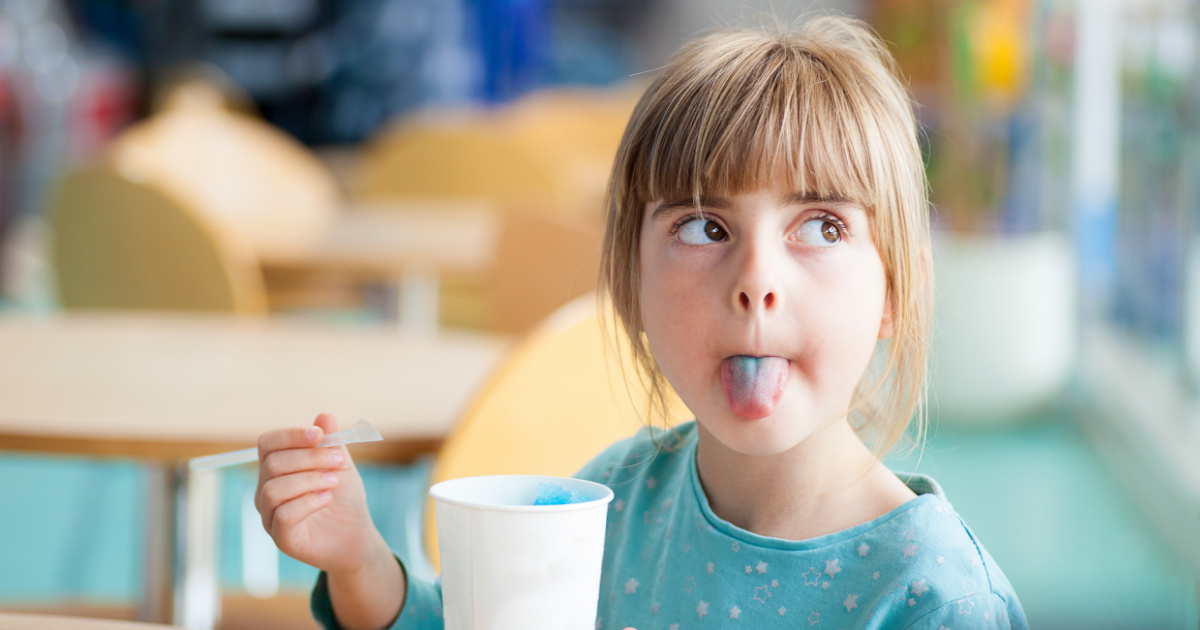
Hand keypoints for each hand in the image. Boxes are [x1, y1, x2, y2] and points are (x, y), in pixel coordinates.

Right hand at [255, 413, 383, 573]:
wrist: (356, 535)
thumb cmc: (344, 498)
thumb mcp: (340, 465)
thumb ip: (331, 442)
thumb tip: (325, 415)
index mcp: (276, 469)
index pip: (267, 443)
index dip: (291, 435)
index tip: (319, 434)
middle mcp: (266, 490)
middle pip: (273, 463)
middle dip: (310, 458)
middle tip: (338, 462)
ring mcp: (270, 516)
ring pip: (274, 489)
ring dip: (310, 480)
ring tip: (333, 482)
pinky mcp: (281, 538)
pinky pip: (283, 515)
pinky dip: (308, 502)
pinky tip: (327, 498)